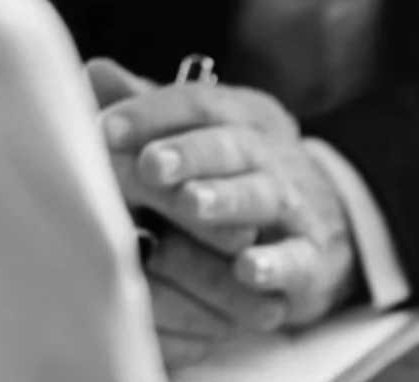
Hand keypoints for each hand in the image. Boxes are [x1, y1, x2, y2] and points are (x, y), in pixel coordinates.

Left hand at [88, 59, 358, 332]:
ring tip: (192, 203)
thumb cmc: (242, 180)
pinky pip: (296, 260)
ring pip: (263, 197)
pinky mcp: (311, 260)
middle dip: (190, 154)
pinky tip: (247, 270)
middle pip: (232, 146)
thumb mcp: (203, 139)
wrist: (325, 232)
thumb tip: (94, 74)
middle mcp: (273, 156)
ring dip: (227, 199)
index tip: (105, 129)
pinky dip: (274, 265)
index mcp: (244, 118)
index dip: (152, 113)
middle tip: (150, 164)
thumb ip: (152, 115)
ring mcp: (297, 207)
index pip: (200, 103)